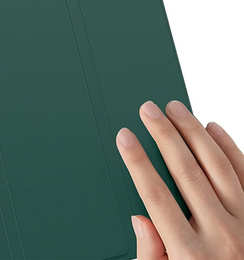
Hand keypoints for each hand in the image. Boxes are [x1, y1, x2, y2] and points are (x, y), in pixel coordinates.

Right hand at [116, 100, 243, 258]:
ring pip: (217, 165)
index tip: (125, 138)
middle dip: (163, 134)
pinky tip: (213, 128)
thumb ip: (150, 255)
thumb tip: (139, 219)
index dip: (137, 162)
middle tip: (148, 110)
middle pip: (185, 171)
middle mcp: (221, 235)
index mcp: (189, 254)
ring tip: (175, 109)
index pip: (155, 195)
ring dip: (193, 132)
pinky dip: (230, 147)